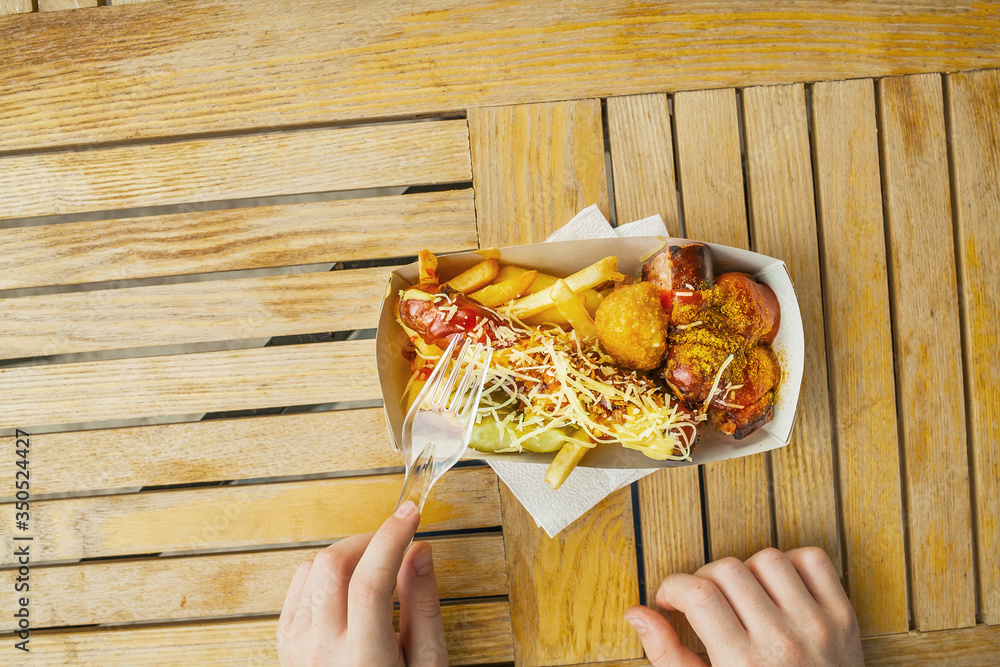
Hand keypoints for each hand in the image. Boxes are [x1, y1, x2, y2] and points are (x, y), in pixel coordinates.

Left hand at [277, 500, 447, 665]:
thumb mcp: (427, 663)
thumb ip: (423, 605)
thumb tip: (419, 551)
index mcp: (363, 658)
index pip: (372, 580)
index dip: (392, 536)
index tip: (411, 512)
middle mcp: (322, 650)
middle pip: (334, 565)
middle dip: (369, 540)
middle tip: (395, 542)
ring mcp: (297, 645)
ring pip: (314, 568)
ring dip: (348, 555)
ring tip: (376, 569)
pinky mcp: (286, 641)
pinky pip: (299, 584)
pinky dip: (326, 572)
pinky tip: (349, 585)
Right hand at [625, 547, 862, 666]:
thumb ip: (668, 655)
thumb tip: (636, 613)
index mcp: (743, 664)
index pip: (698, 593)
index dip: (672, 587)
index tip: (670, 598)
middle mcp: (782, 642)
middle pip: (728, 570)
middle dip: (705, 579)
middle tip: (704, 601)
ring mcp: (817, 626)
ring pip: (768, 559)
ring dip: (747, 571)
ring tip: (743, 596)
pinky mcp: (844, 618)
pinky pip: (814, 560)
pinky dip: (792, 564)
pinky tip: (777, 587)